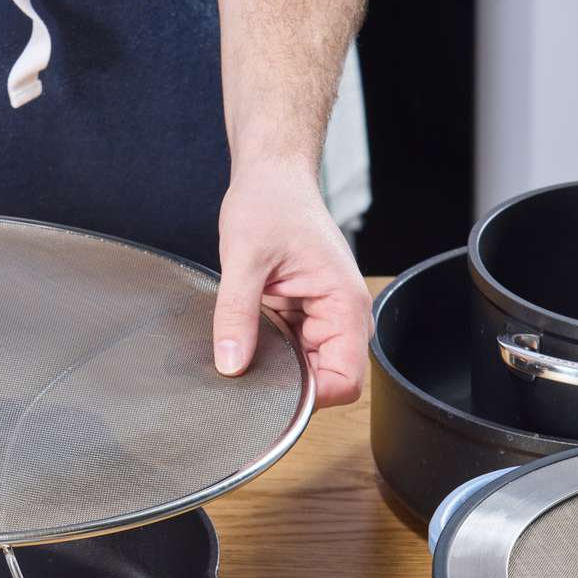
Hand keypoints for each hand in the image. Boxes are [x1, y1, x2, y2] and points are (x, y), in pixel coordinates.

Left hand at [211, 162, 371, 407]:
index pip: (345, 381)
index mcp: (344, 305)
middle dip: (288, 387)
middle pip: (326, 382)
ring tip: (242, 350)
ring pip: (306, 371)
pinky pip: (290, 352)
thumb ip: (237, 314)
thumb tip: (231, 365)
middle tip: (245, 375)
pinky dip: (267, 354)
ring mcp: (323, 318)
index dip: (311, 399)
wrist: (271, 178)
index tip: (270, 395)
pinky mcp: (302, 316)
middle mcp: (342, 317)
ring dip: (276, 369)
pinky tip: (244, 341)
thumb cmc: (270, 204)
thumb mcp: (244, 259)